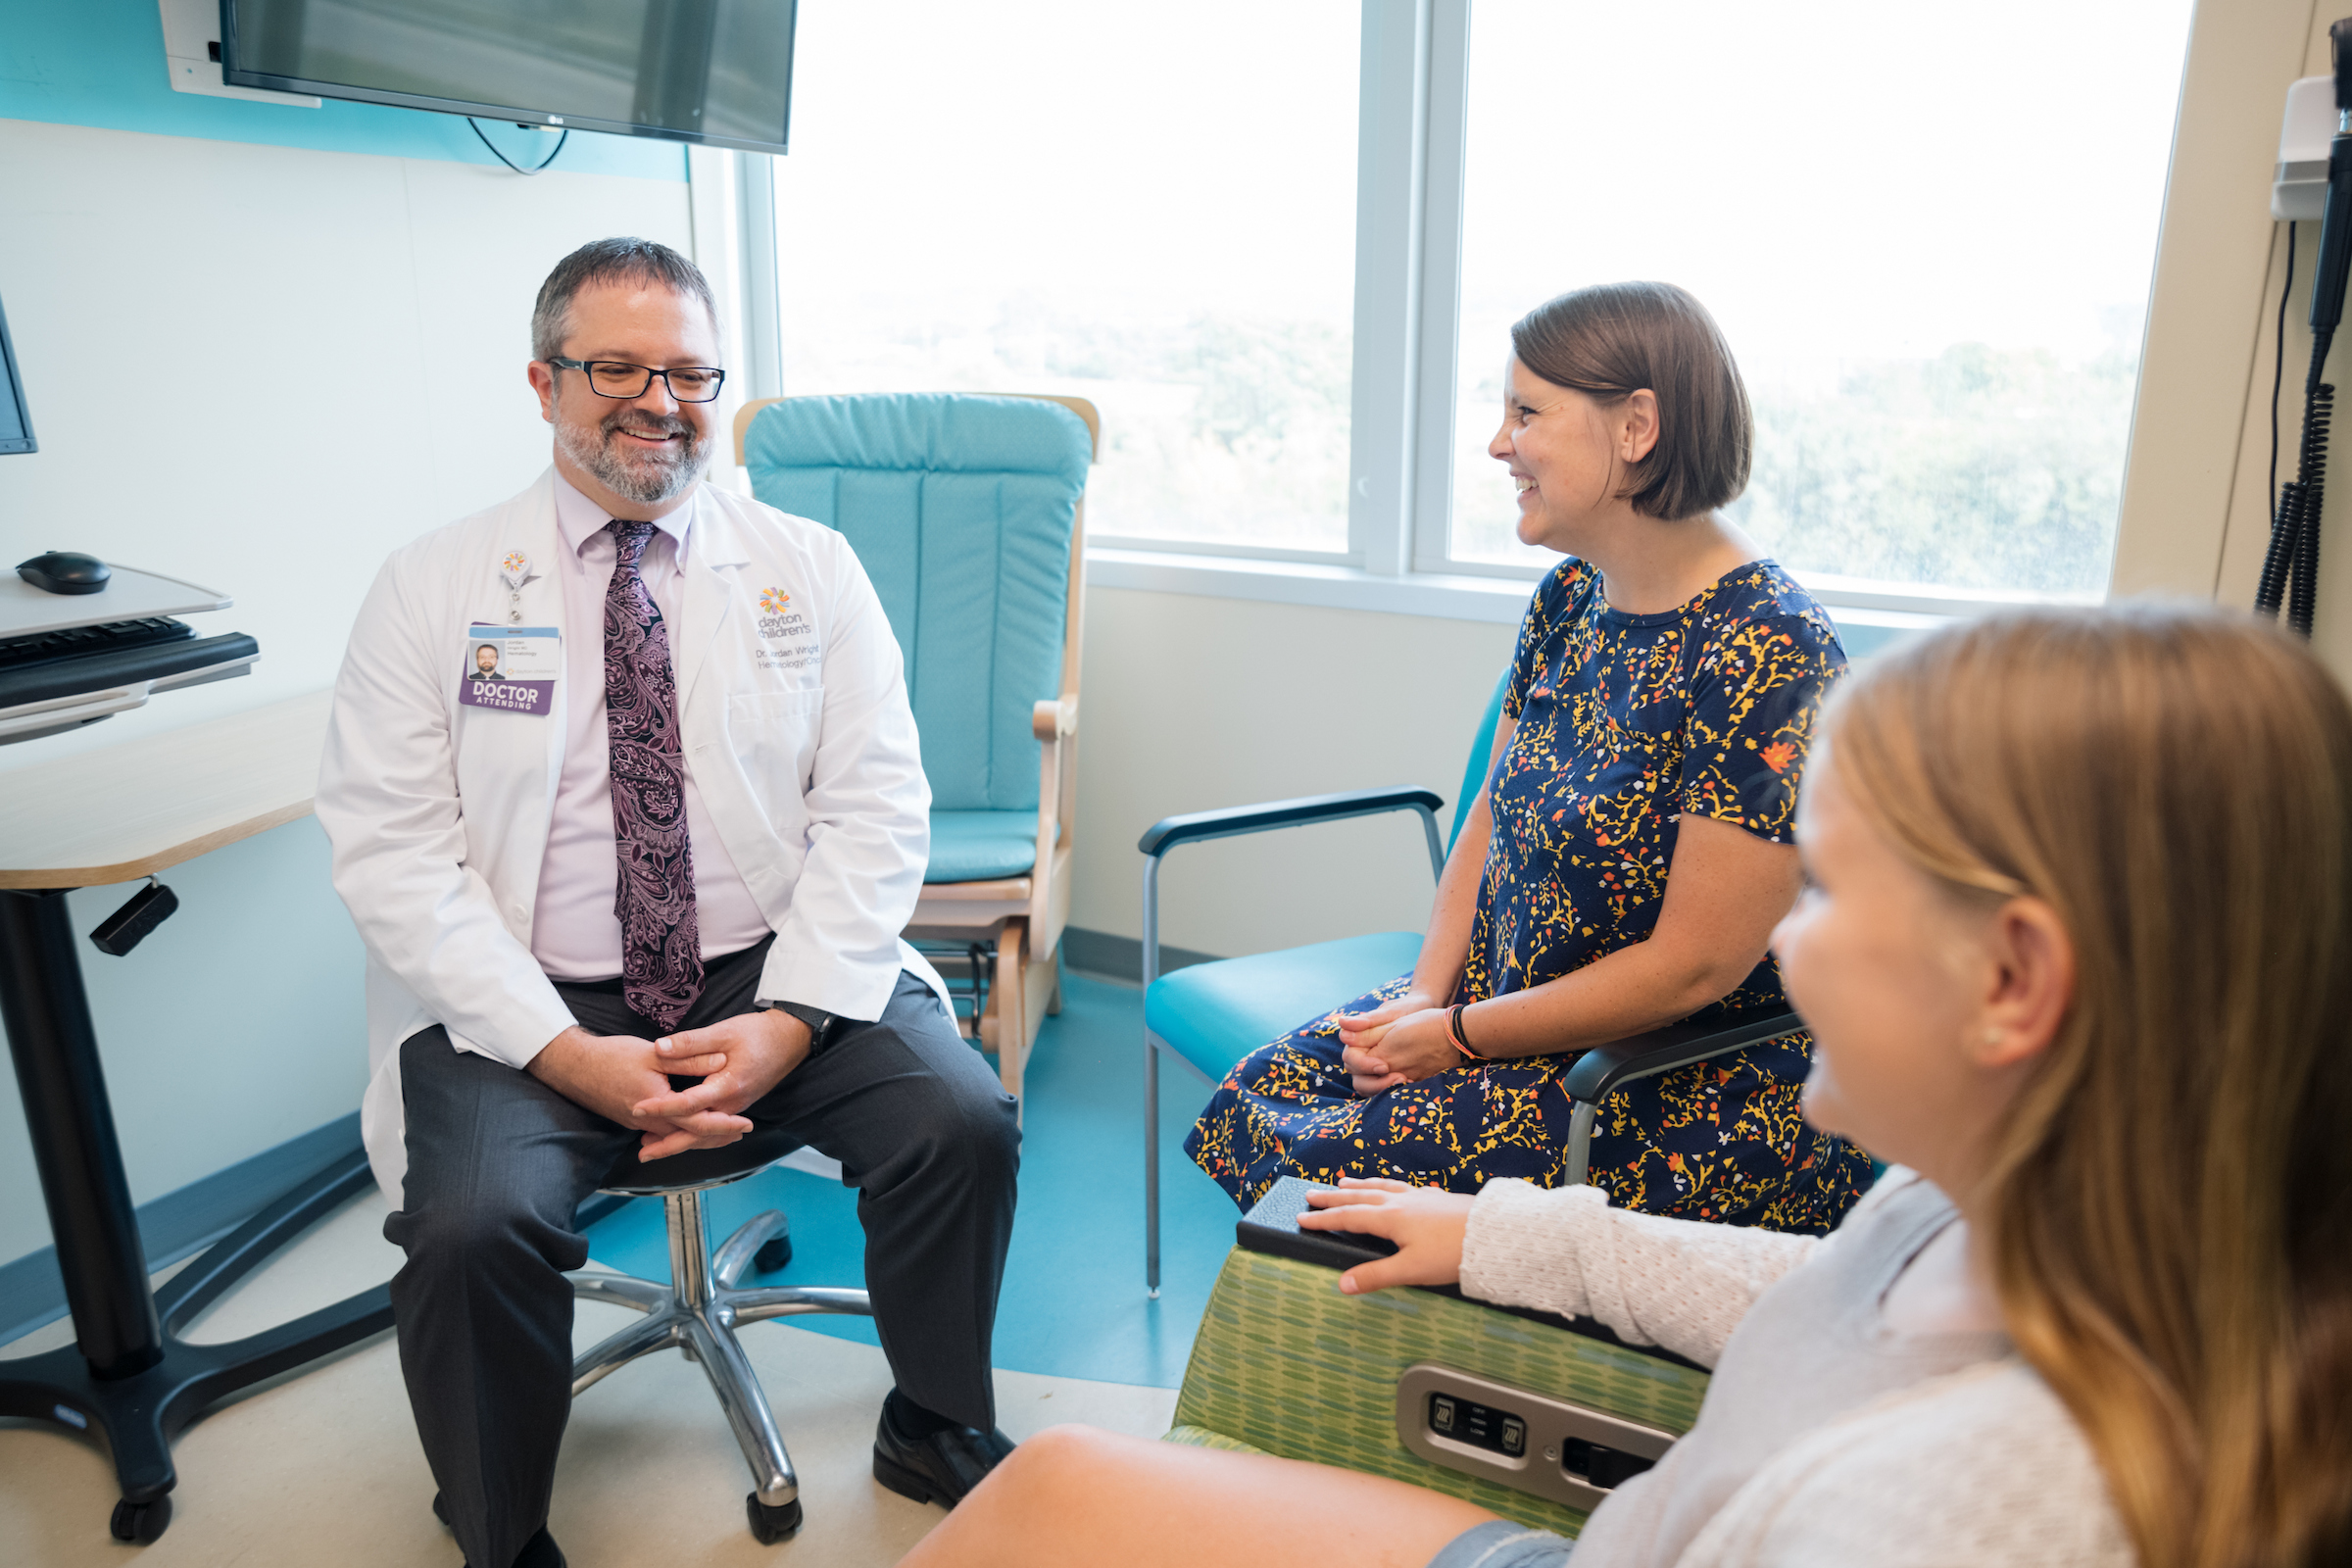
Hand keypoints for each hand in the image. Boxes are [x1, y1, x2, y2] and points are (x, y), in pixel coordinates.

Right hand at [527, 1025, 750, 1160]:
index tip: (745, 1124)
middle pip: (688, 1136)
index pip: (697, 1122)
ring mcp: (637, 1123)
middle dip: (717, 1136)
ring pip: (674, 1135)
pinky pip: (661, 1131)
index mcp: (656, 1105)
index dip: (724, 1125)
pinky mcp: (630, 1120)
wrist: (574, 1066)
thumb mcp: (655, 1054)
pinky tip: (689, 1126)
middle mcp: (647, 1122)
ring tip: (724, 1132)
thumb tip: (721, 1061)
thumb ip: (689, 1059)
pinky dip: (680, 1131)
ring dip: (699, 1135)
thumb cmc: (612, 1056)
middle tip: (741, 1133)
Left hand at [628, 1009, 815, 1159]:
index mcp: (727, 1086)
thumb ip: (691, 1042)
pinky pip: (713, 1128)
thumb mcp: (723, 1032)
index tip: (637, 1109)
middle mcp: (732, 1103)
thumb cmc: (759, 1033)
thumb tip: (659, 1048)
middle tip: (642, 1153)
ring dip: (679, 1143)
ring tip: (653, 1149)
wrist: (791, 1038)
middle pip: (697, 1133)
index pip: (688, 1104)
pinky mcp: (738, 1104)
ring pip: (705, 1134)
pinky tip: (681, 1135)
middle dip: (668, 1145)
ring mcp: (737, 1107)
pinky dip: (695, 1136)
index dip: (661, 1107)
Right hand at [1297, 1177, 1475, 1294]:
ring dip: (1359, 1186)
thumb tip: (1342, 1284)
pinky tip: (1395, 1188)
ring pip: (1382, 1187)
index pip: (1348, 1218)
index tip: (1303, 1216)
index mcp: (1391, 1218)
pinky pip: (1403, 1187)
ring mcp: (1420, 1197)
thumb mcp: (1411, 1270)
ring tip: (1344, 1183)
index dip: (1324, 1218)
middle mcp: (1402, 1202)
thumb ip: (1376, 1276)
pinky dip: (1388, 1186)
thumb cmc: (1453, 1253)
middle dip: (1334, 1197)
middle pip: (1360, 1197)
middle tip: (1312, 1193)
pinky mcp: (1437, 1198)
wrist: (1493, 1234)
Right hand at [1335, 989, 1445, 1095]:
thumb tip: (1342, 1023)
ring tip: (1404, 1082)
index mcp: (1358, 1037)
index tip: (1384, 1066)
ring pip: (1365, 1085)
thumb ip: (1368, 1021)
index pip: (1350, 1058)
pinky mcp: (1385, 1073)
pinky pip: (1379, 1088)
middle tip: (1399, 1078)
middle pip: (1356, 1076)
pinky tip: (1407, 1085)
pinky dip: (1388, 1091)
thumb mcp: (1391, 1013)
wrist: (1426, 1012)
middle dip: (1374, 1082)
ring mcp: (1373, 1064)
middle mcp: (1362, 1052)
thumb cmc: (1407, 1009)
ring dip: (1381, 1089)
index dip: (1364, 1065)